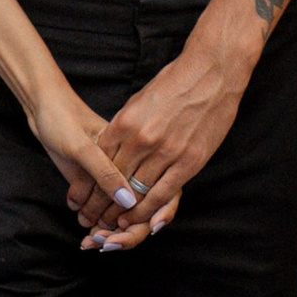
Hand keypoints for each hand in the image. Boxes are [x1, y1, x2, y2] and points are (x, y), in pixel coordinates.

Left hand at [23, 73, 139, 231]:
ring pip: (117, 213)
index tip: (122, 234)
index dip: (144, 219)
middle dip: (123, 232)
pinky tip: (82, 230)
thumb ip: (104, 172)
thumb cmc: (64, 119)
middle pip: (138, 210)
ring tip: (89, 241)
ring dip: (107, 230)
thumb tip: (128, 201)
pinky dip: (92, 222)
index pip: (153, 194)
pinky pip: (99, 208)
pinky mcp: (92, 181)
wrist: (42, 108)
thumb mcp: (83, 146)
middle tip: (101, 243)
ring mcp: (108, 177)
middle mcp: (127, 168)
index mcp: (135, 155)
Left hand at [82, 33, 255, 250]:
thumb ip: (125, 125)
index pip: (100, 162)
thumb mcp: (139, 100)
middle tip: (92, 220)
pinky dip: (150, 210)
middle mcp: (141, 140)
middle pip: (114, 181)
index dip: (90, 185)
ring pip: (137, 192)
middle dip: (101, 204)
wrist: (212, 72)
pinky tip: (142, 220)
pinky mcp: (189, 161)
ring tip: (113, 225)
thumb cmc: (175, 81)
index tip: (84, 199)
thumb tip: (112, 142)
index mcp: (125, 123)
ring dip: (124, 212)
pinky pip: (164, 193)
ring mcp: (166, 152)